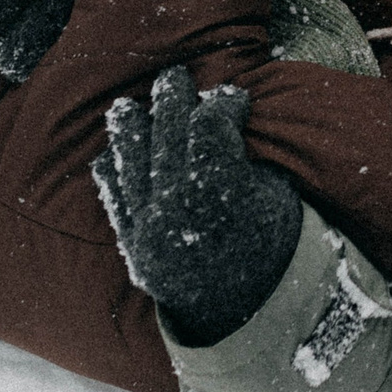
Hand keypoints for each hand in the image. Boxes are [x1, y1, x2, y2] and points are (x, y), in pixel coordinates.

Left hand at [92, 67, 302, 347]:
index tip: (234, 98)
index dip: (223, 103)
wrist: (246, 315)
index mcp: (222, 193)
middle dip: (172, 97)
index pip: (210, 125)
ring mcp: (149, 225)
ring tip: (134, 104)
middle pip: (167, 132)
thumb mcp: (278, 199)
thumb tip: (226, 123)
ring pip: (132, 158)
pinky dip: (112, 167)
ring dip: (132, 124)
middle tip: (175, 76)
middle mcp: (179, 206)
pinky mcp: (132, 244)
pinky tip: (114, 148)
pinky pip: (113, 194)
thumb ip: (249, 159)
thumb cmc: (273, 251)